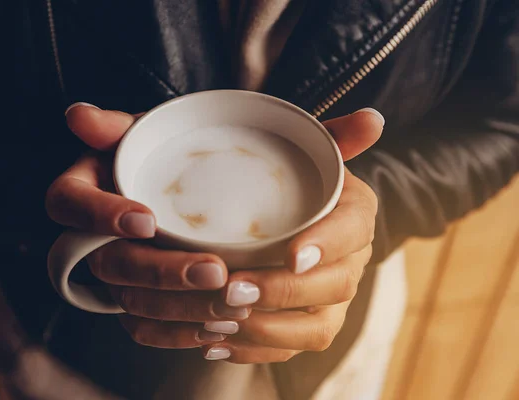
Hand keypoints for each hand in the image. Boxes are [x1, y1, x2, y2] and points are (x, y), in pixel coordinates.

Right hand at [46, 103, 251, 348]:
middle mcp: (90, 241)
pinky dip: (182, 332)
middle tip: (216, 272)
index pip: (70, 204)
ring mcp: (114, 277)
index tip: (147, 219)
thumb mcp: (139, 133)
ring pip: (133, 303)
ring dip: (183, 308)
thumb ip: (112, 127)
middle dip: (165, 273)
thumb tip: (78, 116)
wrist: (177, 185)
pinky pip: (146, 329)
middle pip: (113, 264)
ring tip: (234, 304)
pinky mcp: (136, 303)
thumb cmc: (155, 154)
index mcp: (80, 194)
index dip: (101, 215)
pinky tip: (221, 327)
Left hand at [201, 109, 382, 362]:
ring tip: (220, 321)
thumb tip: (373, 119)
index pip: (353, 232)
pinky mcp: (310, 326)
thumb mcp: (311, 152)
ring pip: (315, 329)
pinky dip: (254, 350)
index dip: (326, 245)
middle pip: (334, 287)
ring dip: (267, 329)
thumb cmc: (298, 181)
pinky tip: (216, 344)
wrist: (292, 217)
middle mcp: (351, 263)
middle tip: (234, 287)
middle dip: (284, 292)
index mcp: (355, 216)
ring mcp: (332, 301)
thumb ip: (335, 137)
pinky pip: (290, 350)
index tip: (291, 254)